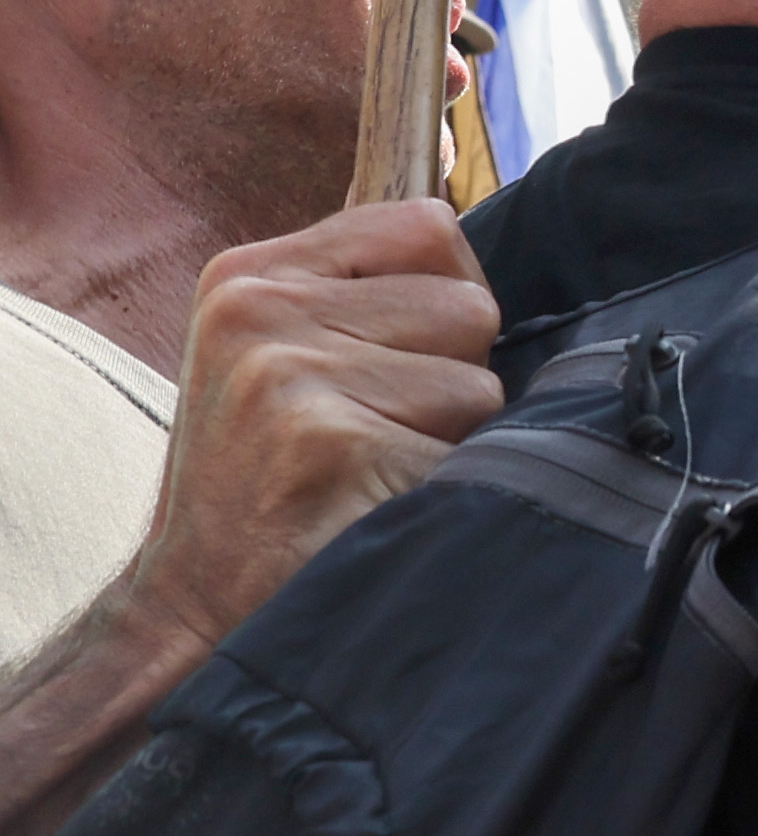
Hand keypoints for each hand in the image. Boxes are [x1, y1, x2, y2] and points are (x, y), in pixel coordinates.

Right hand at [121, 200, 498, 658]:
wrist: (199, 607)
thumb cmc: (274, 483)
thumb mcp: (293, 359)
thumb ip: (370, 298)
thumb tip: (481, 255)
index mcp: (252, 274)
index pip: (428, 228)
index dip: (451, 298)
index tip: (403, 361)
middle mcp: (260, 307)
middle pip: (471, 307)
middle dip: (455, 381)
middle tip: (375, 437)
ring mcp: (288, 372)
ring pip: (479, 384)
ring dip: (450, 441)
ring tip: (370, 474)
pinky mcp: (327, 439)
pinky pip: (466, 451)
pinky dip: (441, 490)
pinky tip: (372, 509)